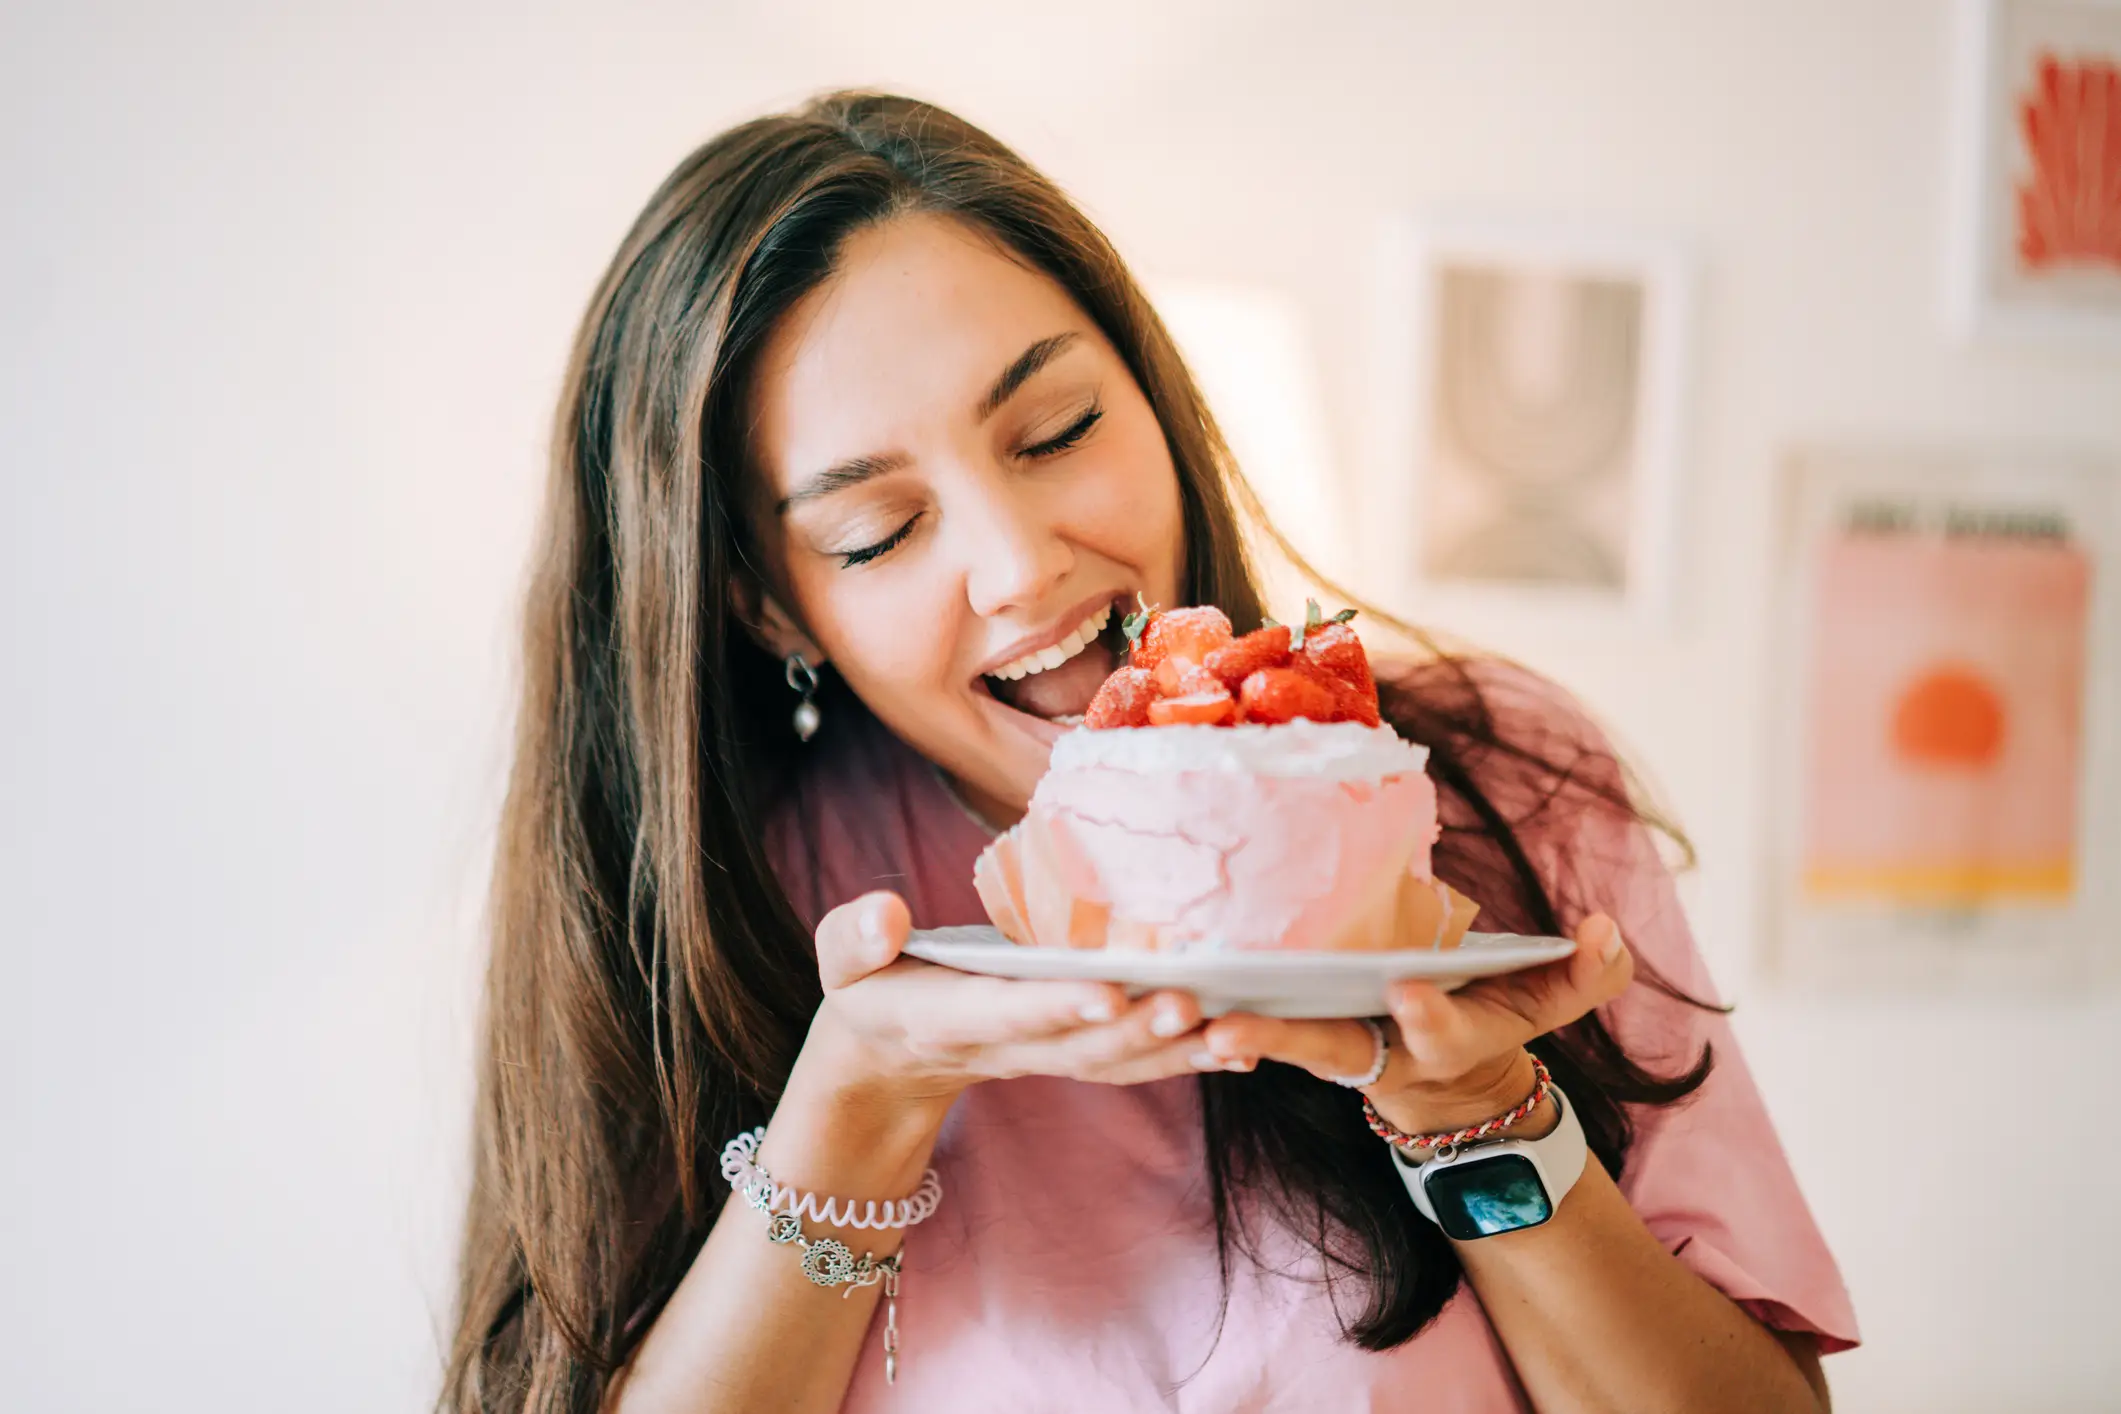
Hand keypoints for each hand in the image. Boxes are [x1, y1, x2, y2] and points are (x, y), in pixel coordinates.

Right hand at [801, 891, 1227, 1125]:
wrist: (885, 1056)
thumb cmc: (869, 987)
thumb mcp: (841, 960)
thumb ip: (855, 937)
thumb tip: (885, 913)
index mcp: (948, 1017)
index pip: (1005, 1012)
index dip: (1053, 1005)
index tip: (1104, 992)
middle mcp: (1004, 1045)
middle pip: (1077, 1045)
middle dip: (1136, 1029)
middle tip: (1192, 1002)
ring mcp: (1042, 1056)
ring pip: (1114, 1062)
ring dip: (1174, 1052)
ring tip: (1236, 1031)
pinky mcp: (1070, 1055)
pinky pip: (1131, 1064)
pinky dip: (1183, 1060)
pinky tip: (1240, 1048)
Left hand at [1198, 913, 1634, 1135]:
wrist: (1443, 1074)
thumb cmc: (1496, 1019)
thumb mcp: (1550, 1002)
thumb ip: (1586, 971)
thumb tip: (1605, 928)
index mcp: (1442, 1039)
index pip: (1438, 1029)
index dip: (1427, 1013)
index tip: (1408, 989)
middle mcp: (1377, 1049)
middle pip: (1327, 1050)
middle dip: (1286, 1042)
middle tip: (1237, 1029)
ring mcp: (1329, 1044)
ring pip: (1274, 1042)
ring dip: (1232, 1031)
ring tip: (1190, 1018)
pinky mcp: (1293, 1028)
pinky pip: (1247, 1023)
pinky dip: (1211, 1014)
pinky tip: (1168, 992)